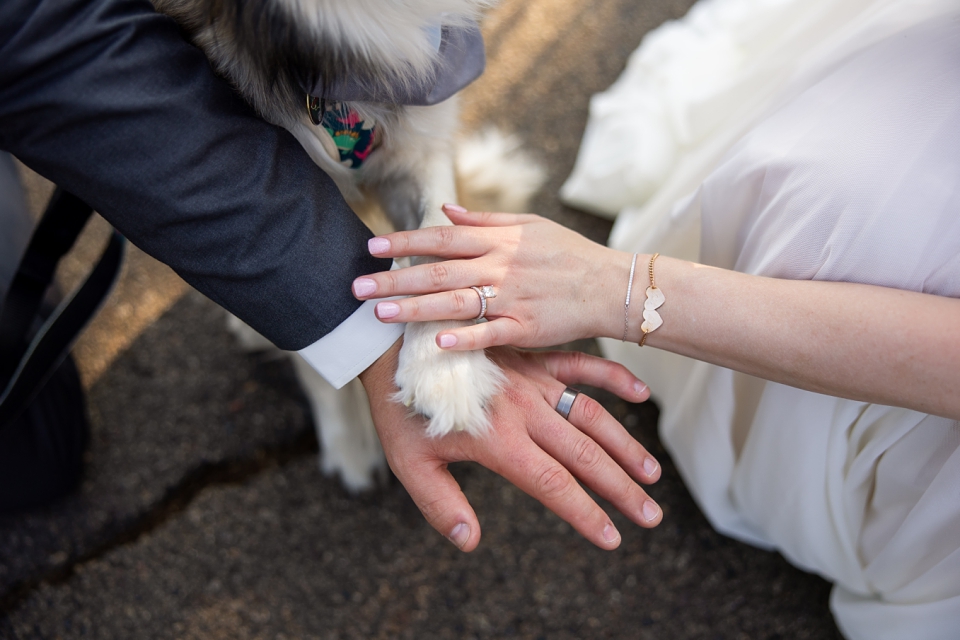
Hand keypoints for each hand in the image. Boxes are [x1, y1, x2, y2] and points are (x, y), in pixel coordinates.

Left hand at [352, 205, 637, 349]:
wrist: (610, 286)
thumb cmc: (568, 254)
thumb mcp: (530, 226)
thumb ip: (485, 221)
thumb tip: (444, 212)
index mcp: (499, 241)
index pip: (442, 239)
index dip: (404, 241)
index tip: (371, 247)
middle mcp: (501, 266)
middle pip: (438, 271)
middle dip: (395, 279)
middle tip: (357, 287)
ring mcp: (512, 298)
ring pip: (456, 302)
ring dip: (416, 308)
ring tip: (380, 313)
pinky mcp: (526, 328)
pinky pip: (491, 333)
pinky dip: (466, 337)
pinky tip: (437, 343)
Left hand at [359, 339, 661, 551]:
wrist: (393, 345)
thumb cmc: (401, 408)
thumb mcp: (408, 462)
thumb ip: (439, 503)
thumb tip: (470, 542)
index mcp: (497, 439)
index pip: (554, 485)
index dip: (586, 514)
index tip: (613, 539)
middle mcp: (523, 410)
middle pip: (584, 455)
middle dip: (621, 489)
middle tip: (652, 515)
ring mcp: (532, 381)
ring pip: (591, 414)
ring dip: (625, 444)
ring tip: (652, 473)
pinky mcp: (532, 358)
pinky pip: (580, 365)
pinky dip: (611, 378)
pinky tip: (640, 393)